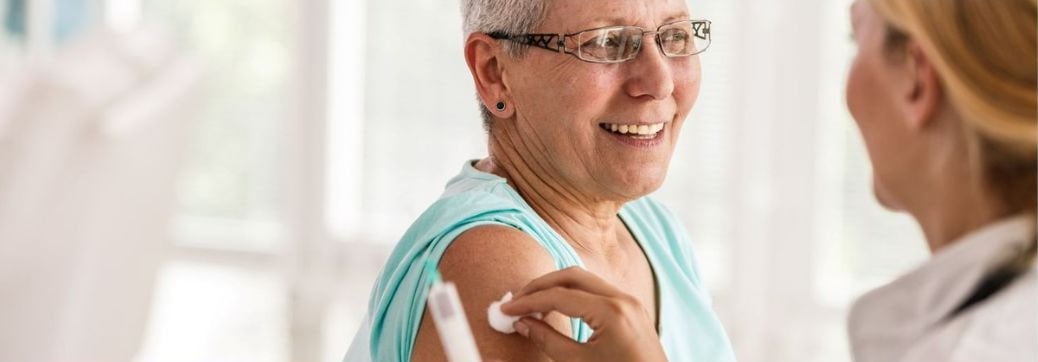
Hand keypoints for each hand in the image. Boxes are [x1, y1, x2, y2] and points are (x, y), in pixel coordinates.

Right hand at [500, 267, 666, 361]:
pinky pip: (598, 291)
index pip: (560, 295)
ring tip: (533, 304)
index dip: (528, 301)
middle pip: (572, 276)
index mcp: (611, 312)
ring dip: (557, 287)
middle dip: (541, 286)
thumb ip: (548, 341)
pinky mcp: (632, 310)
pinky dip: (575, 294)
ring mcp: (630, 302)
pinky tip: (558, 307)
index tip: (506, 310)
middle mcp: (623, 299)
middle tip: (517, 300)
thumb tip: (522, 323)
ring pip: (586, 280)